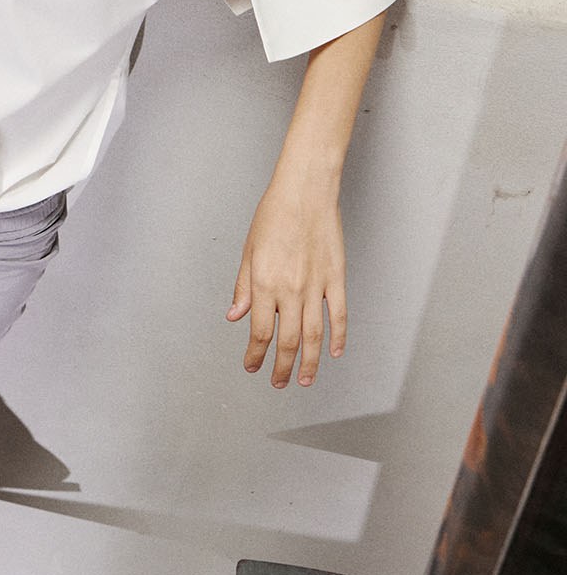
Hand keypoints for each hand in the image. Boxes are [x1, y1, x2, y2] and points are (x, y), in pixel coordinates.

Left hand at [225, 173, 346, 387]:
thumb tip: (235, 315)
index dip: (256, 354)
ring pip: (315, 335)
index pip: (260, 331)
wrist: (305, 192)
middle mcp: (291, 290)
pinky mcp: (337, 278)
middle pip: (289, 341)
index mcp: (264, 284)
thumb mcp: (248, 251)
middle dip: (282, 367)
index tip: (252, 365)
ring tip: (306, 380)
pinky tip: (334, 352)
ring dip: (310, 362)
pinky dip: (338, 337)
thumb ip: (243, 287)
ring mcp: (317, 286)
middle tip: (279, 382)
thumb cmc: (274, 215)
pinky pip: (340, 315)